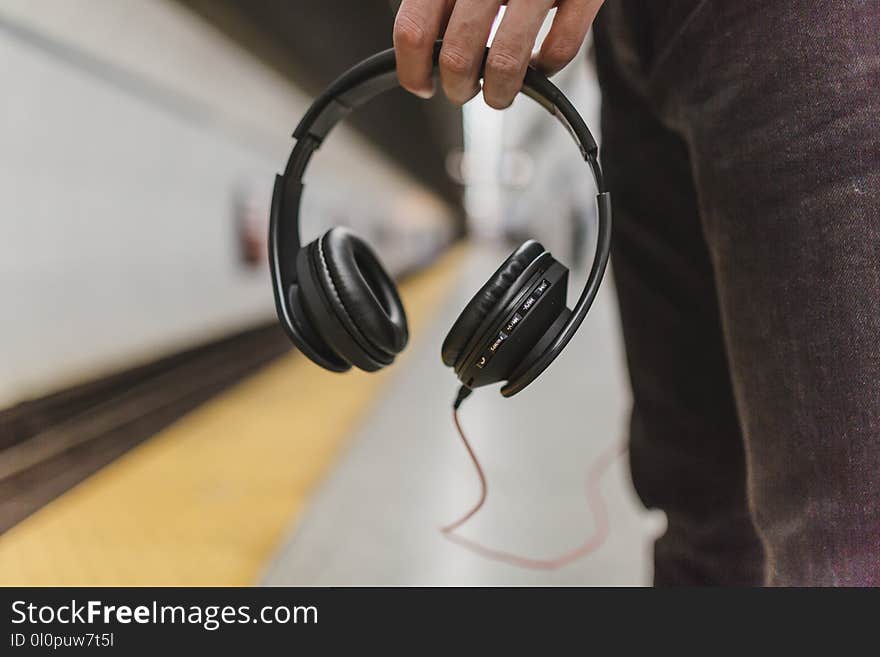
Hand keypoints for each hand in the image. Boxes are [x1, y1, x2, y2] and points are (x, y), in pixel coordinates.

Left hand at [394, 0, 603, 108]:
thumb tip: (416, 52)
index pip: (414, 30)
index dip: (413, 72)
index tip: (422, 85)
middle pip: (456, 54)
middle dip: (458, 88)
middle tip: (463, 91)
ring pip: (505, 59)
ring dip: (499, 92)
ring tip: (499, 93)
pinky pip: (561, 48)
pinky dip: (548, 69)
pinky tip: (541, 63)